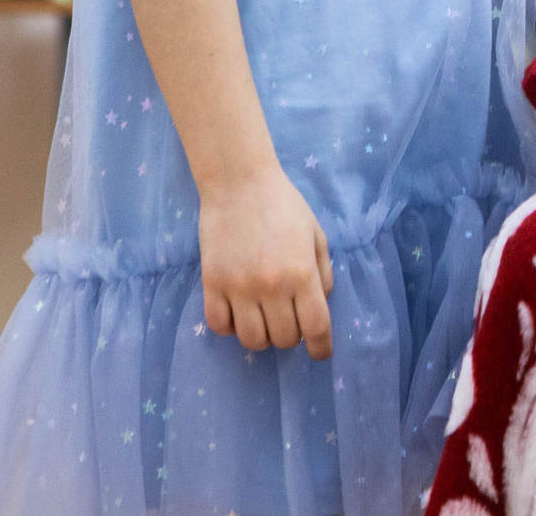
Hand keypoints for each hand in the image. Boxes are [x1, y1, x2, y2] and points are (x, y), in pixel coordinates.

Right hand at [197, 165, 334, 358]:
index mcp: (301, 272)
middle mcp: (271, 285)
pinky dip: (231, 327)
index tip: (320, 353)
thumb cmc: (284, 205)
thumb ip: (323, 273)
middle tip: (290, 319)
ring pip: (252, 340)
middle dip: (292, 336)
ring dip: (263, 336)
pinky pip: (219, 326)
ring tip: (264, 317)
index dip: (321, 347)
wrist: (239, 182)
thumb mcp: (316, 235)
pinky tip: (238, 312)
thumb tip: (321, 305)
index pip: (316, 327)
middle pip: (284, 339)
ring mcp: (238, 287)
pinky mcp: (212, 283)